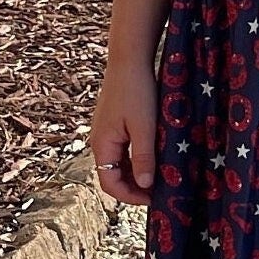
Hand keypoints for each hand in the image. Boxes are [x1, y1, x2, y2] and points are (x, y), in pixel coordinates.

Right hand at [89, 62, 158, 207]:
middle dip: (133, 187)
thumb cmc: (137, 90)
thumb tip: (144, 185)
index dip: (130, 197)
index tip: (152, 200)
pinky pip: (122, 149)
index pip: (110, 184)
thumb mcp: (144, 126)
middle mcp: (100, 141)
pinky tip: (153, 157)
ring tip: (158, 176)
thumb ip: (143, 157)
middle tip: (158, 192)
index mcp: (102, 145)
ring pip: (118, 162)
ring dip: (135, 173)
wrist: (130, 59)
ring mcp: (106, 131)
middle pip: (112, 175)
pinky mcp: (114, 122)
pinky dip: (135, 158)